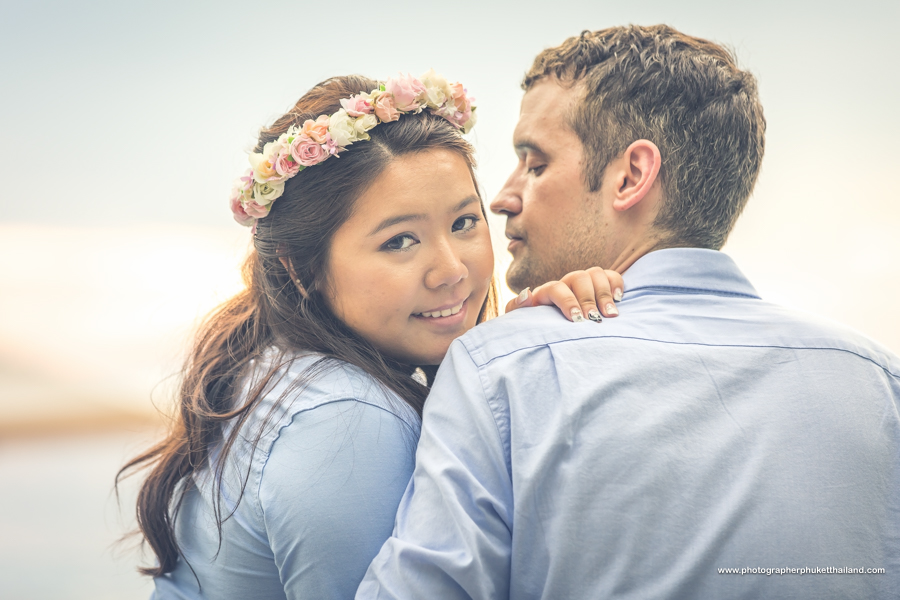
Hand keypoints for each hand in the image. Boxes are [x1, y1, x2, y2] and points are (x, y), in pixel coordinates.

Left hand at [504, 267, 623, 321]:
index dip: (567, 301)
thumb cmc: (537, 329)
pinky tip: (619, 300)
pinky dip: (616, 284)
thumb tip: (528, 294)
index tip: (576, 319)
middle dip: (588, 299)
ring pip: (595, 273)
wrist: (549, 334)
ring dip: (604, 293)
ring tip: (611, 314)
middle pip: (578, 278)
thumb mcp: (521, 322)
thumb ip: (517, 308)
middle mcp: (566, 284)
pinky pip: (610, 276)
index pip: (556, 287)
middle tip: (595, 319)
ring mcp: (584, 284)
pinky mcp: (600, 287)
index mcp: (546, 292)